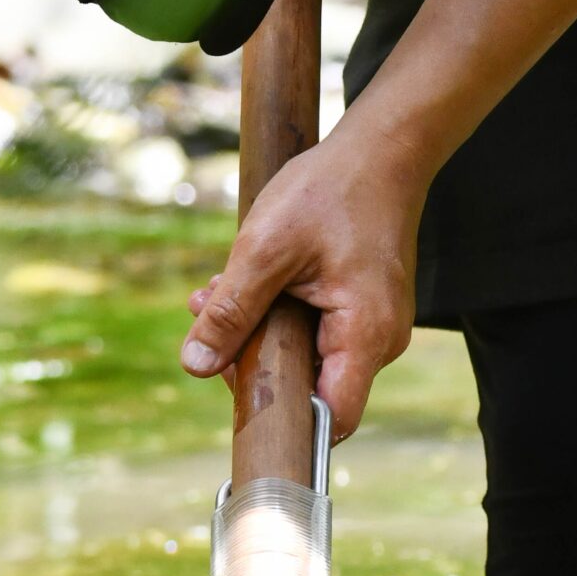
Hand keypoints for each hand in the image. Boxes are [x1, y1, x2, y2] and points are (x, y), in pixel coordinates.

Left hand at [178, 116, 425, 438]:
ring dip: (256, 331)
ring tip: (214, 295)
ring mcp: (373, 326)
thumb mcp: (265, 249)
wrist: (381, 150)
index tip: (239, 405)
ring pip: (306, 356)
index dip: (287, 426)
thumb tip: (195, 366)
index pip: (333, 419)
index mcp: (366, 335)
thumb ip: (232, 311)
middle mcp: (380, 341)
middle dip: (252, 363)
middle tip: (208, 326)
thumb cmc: (331, 190)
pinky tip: (244, 284)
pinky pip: (314, 331)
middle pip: (312, 389)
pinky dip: (276, 313)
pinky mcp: (361, 309)